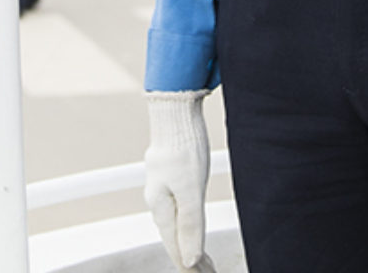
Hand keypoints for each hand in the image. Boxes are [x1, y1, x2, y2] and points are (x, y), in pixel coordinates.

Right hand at [142, 90, 213, 271]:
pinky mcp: (172, 178)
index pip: (177, 248)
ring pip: (177, 226)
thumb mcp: (190, 191)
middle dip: (191, 260)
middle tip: (207, 272)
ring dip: (190, 244)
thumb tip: (189, 259)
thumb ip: (190, 226)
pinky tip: (192, 226)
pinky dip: (189, 226)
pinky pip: (179, 211)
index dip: (192, 267)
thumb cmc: (182, 147)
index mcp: (162, 208)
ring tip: (203, 260)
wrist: (175, 111)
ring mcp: (165, 189)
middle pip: (176, 239)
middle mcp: (160, 202)